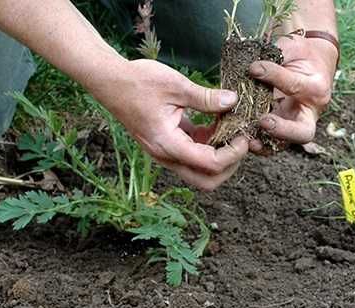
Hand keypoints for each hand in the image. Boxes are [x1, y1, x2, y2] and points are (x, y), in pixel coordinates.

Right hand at [89, 59, 248, 190]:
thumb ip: (206, 98)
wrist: (110, 81)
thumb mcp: (175, 85)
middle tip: (240, 142)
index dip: (233, 154)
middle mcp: (166, 155)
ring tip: (232, 130)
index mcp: (167, 144)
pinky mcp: (169, 144)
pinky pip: (195, 154)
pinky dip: (210, 144)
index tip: (243, 136)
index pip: (210, 164)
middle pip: (206, 180)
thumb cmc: (138, 81)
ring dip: (220, 156)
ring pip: (201, 170)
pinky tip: (217, 123)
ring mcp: (167, 152)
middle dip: (229, 166)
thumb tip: (233, 101)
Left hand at [249, 35, 337, 150]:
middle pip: (303, 132)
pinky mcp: (282, 130)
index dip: (273, 76)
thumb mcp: (293, 48)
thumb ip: (277, 55)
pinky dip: (258, 144)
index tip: (253, 68)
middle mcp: (310, 112)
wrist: (310, 63)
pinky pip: (271, 144)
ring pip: (285, 144)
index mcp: (316, 88)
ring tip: (248, 139)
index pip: (294, 86)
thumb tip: (253, 68)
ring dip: (265, 143)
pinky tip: (242, 139)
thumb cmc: (301, 54)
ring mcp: (296, 125)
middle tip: (262, 121)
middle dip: (282, 130)